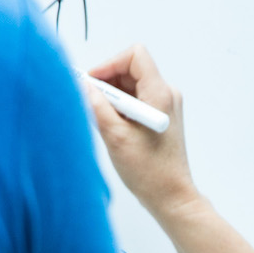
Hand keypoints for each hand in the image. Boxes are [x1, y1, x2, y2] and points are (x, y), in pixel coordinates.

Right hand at [85, 45, 199, 219]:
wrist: (171, 197)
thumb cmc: (148, 171)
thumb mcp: (115, 136)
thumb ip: (97, 106)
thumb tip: (82, 85)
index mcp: (159, 94)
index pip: (135, 56)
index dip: (110, 64)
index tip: (92, 83)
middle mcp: (166, 94)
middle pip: (131, 70)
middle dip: (107, 83)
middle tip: (90, 103)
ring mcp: (165, 106)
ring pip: (132, 86)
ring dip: (112, 97)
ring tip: (103, 121)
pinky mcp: (160, 117)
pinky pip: (136, 100)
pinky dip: (120, 108)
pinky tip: (113, 128)